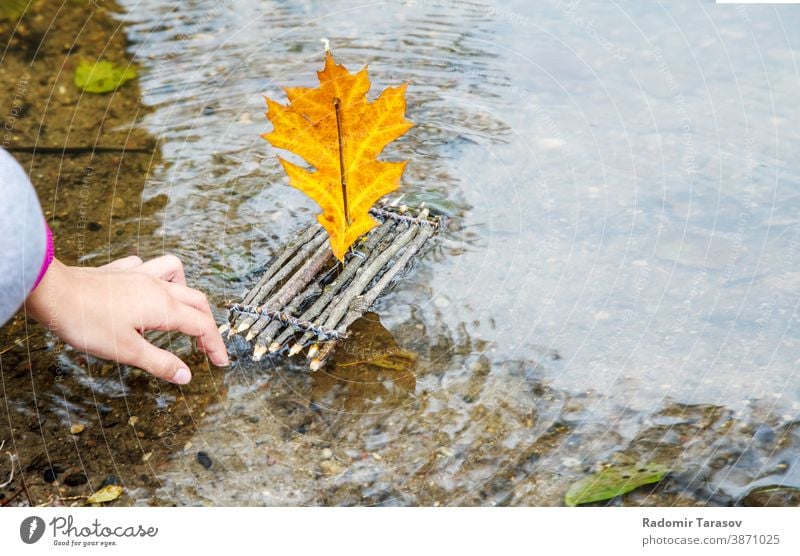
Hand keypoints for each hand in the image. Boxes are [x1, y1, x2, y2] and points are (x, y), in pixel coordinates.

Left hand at [25, 255, 228, 383]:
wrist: (53, 292)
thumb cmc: (87, 322)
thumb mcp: (127, 351)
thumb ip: (160, 363)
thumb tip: (186, 376)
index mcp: (164, 308)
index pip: (202, 326)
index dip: (215, 345)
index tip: (221, 362)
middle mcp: (158, 287)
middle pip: (197, 300)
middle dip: (207, 323)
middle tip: (206, 347)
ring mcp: (140, 276)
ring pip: (177, 274)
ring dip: (187, 291)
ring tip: (181, 310)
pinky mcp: (120, 272)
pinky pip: (147, 266)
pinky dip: (155, 276)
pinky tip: (146, 287)